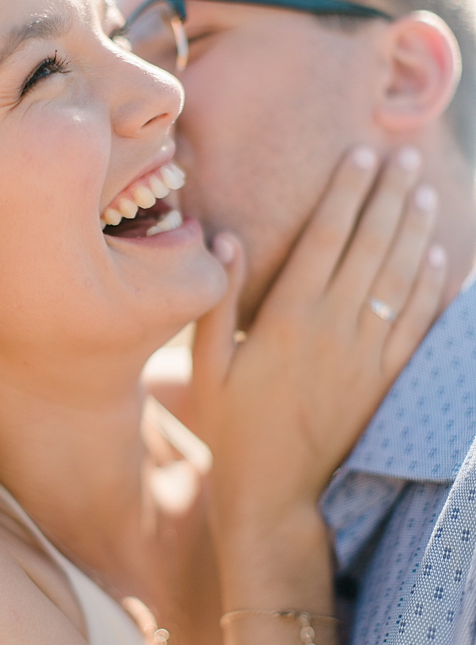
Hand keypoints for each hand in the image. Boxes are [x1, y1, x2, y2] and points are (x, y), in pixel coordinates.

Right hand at [192, 147, 446, 598]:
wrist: (275, 490)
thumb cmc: (230, 425)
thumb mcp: (204, 366)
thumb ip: (215, 301)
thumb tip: (227, 239)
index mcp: (287, 319)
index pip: (325, 239)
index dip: (346, 193)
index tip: (362, 154)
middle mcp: (334, 329)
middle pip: (370, 247)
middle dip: (389, 196)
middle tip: (406, 155)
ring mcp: (367, 354)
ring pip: (400, 277)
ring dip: (415, 229)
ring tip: (424, 190)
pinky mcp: (386, 377)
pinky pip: (418, 321)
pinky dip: (432, 285)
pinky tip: (439, 255)